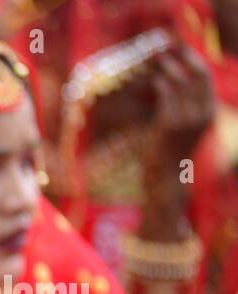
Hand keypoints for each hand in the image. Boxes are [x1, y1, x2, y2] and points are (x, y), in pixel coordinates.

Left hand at [149, 41, 214, 170]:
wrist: (166, 176)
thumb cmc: (171, 150)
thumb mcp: (185, 126)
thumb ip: (186, 106)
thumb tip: (175, 81)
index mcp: (209, 112)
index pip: (206, 78)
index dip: (194, 59)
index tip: (181, 48)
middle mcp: (203, 113)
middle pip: (197, 75)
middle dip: (183, 58)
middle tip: (167, 48)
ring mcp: (188, 118)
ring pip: (181, 83)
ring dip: (169, 68)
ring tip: (157, 60)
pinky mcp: (172, 124)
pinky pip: (167, 97)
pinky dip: (160, 84)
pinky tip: (154, 79)